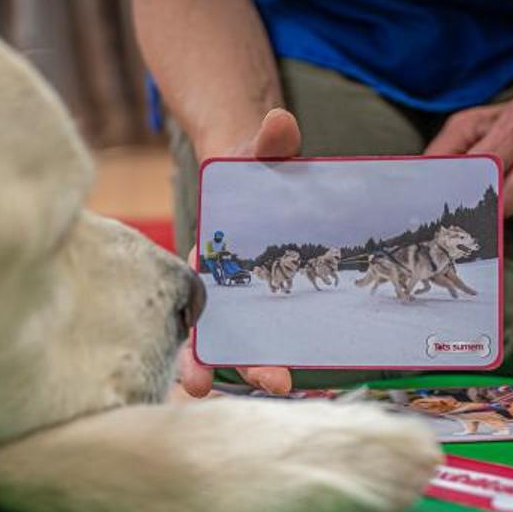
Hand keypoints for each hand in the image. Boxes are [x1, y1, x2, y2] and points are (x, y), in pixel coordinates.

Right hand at [179, 108, 300, 397]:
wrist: (270, 174)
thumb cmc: (259, 169)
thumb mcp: (262, 155)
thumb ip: (269, 144)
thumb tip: (279, 123)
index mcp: (212, 260)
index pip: (200, 306)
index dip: (199, 345)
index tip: (203, 379)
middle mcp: (227, 287)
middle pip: (223, 336)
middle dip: (235, 366)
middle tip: (270, 384)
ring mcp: (255, 298)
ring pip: (251, 342)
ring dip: (262, 368)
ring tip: (285, 388)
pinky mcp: (285, 299)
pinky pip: (286, 331)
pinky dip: (293, 351)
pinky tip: (314, 372)